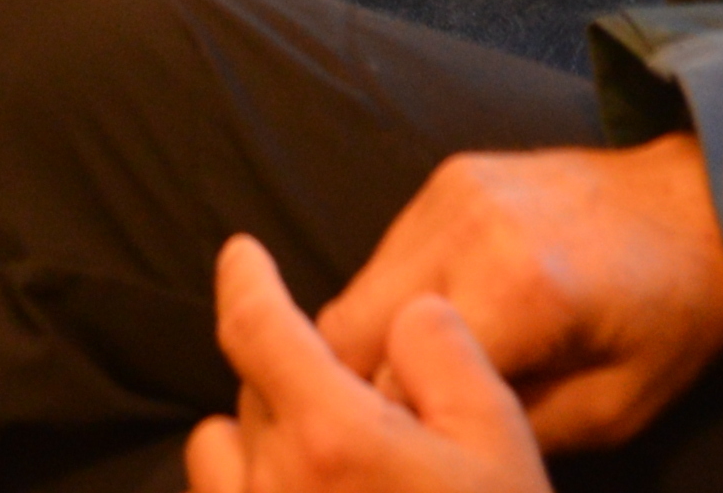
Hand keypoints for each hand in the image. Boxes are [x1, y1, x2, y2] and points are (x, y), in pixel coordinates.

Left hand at [185, 238, 549, 492]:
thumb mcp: (501, 443)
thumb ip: (446, 355)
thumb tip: (405, 317)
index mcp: (330, 435)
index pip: (256, 327)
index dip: (244, 278)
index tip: (241, 253)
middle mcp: (270, 488)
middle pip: (251, 392)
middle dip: (290, 374)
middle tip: (349, 395)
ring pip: (221, 455)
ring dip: (256, 438)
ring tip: (316, 455)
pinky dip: (248, 490)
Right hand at [314, 143, 722, 452]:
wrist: (703, 204)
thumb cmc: (671, 319)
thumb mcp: (612, 410)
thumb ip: (511, 432)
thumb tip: (429, 452)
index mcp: (517, 292)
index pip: (391, 383)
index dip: (397, 432)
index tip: (420, 453)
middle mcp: (466, 230)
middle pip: (347, 333)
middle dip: (364, 389)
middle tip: (410, 423)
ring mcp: (449, 195)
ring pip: (356, 293)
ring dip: (374, 345)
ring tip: (428, 380)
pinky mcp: (447, 179)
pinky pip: (386, 257)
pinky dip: (396, 302)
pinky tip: (447, 327)